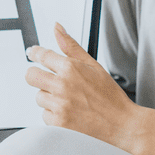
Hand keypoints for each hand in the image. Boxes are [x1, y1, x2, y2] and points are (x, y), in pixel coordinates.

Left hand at [25, 23, 139, 150]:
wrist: (123, 126)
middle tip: (48, 81)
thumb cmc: (110, 96)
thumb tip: (57, 27)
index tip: (32, 52)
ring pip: (39, 97)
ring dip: (49, 99)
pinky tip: (71, 115)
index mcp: (71, 68)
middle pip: (31, 75)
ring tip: (70, 102)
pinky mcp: (58, 124)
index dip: (35, 53)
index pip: (42, 55)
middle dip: (37, 76)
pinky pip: (45, 116)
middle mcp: (62, 85)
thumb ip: (71, 47)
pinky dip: (55, 116)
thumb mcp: (94, 66)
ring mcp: (59, 105)